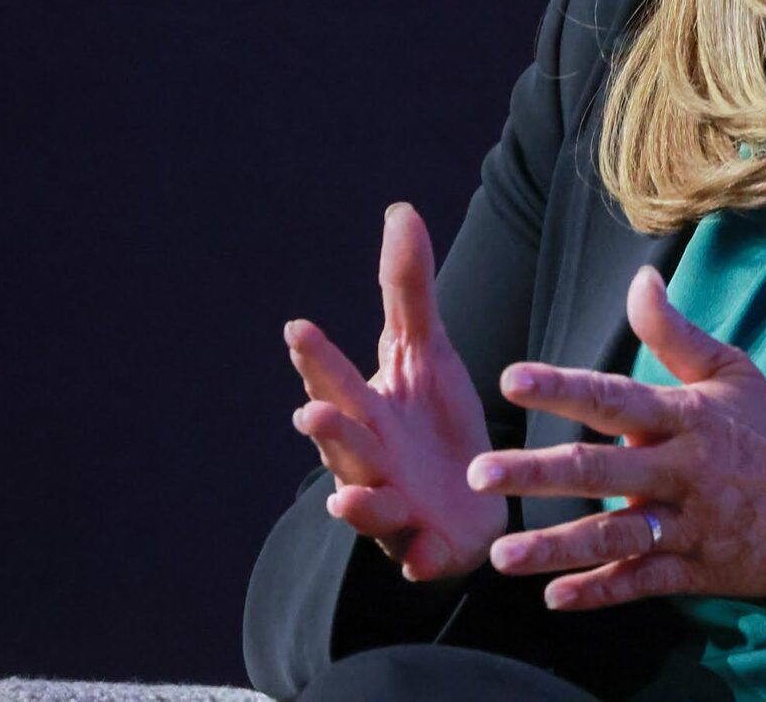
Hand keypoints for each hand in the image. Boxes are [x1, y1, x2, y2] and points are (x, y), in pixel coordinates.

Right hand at [284, 203, 506, 581]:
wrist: (467, 504)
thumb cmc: (433, 423)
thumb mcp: (427, 352)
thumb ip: (407, 289)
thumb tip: (399, 210)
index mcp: (368, 409)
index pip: (338, 377)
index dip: (318, 357)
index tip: (298, 328)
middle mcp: (369, 459)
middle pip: (343, 442)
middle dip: (327, 428)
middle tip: (309, 410)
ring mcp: (392, 505)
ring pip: (367, 502)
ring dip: (356, 499)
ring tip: (348, 494)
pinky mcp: (424, 546)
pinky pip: (415, 555)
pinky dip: (414, 555)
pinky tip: (417, 551)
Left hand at [469, 266, 765, 611]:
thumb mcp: (732, 371)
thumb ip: (674, 332)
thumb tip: (638, 280)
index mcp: (687, 417)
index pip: (616, 398)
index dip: (564, 387)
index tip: (512, 379)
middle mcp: (683, 471)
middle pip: (601, 470)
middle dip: (536, 473)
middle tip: (478, 473)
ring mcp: (689, 524)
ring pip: (615, 537)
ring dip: (556, 547)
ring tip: (502, 556)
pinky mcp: (696, 570)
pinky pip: (641, 583)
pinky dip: (600, 593)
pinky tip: (556, 598)